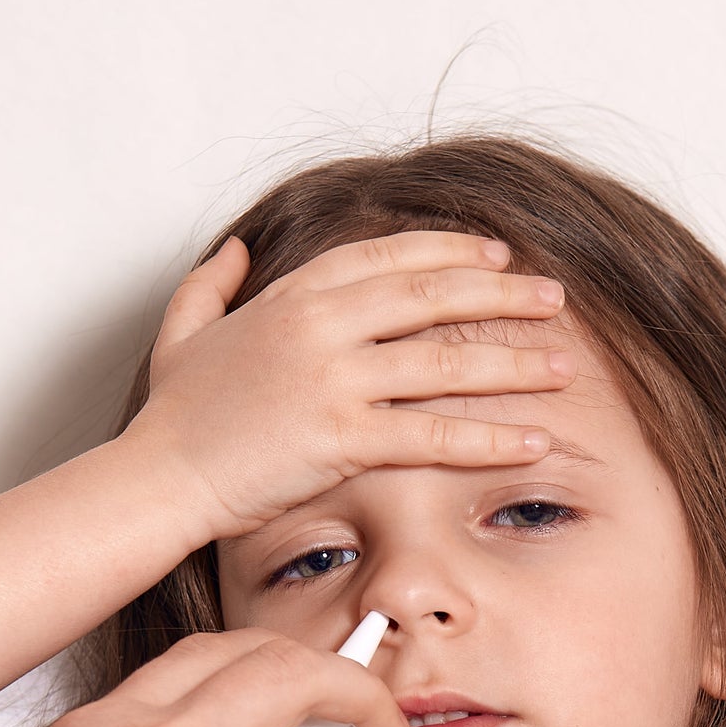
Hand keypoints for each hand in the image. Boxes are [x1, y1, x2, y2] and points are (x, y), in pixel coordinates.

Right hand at [123, 231, 575, 542]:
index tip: (492, 255)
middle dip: (500, 295)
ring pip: (443, 360)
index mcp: (292, 297)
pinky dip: (488, 437)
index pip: (385, 257)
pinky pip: (433, 433)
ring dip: (511, 361)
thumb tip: (237, 251)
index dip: (446, 251)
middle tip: (552, 297)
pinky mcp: (342, 437)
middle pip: (429, 296)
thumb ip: (212, 284)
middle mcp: (320, 327)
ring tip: (563, 363)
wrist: (162, 475)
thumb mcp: (184, 330)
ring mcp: (333, 379)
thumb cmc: (174, 416)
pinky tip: (532, 440)